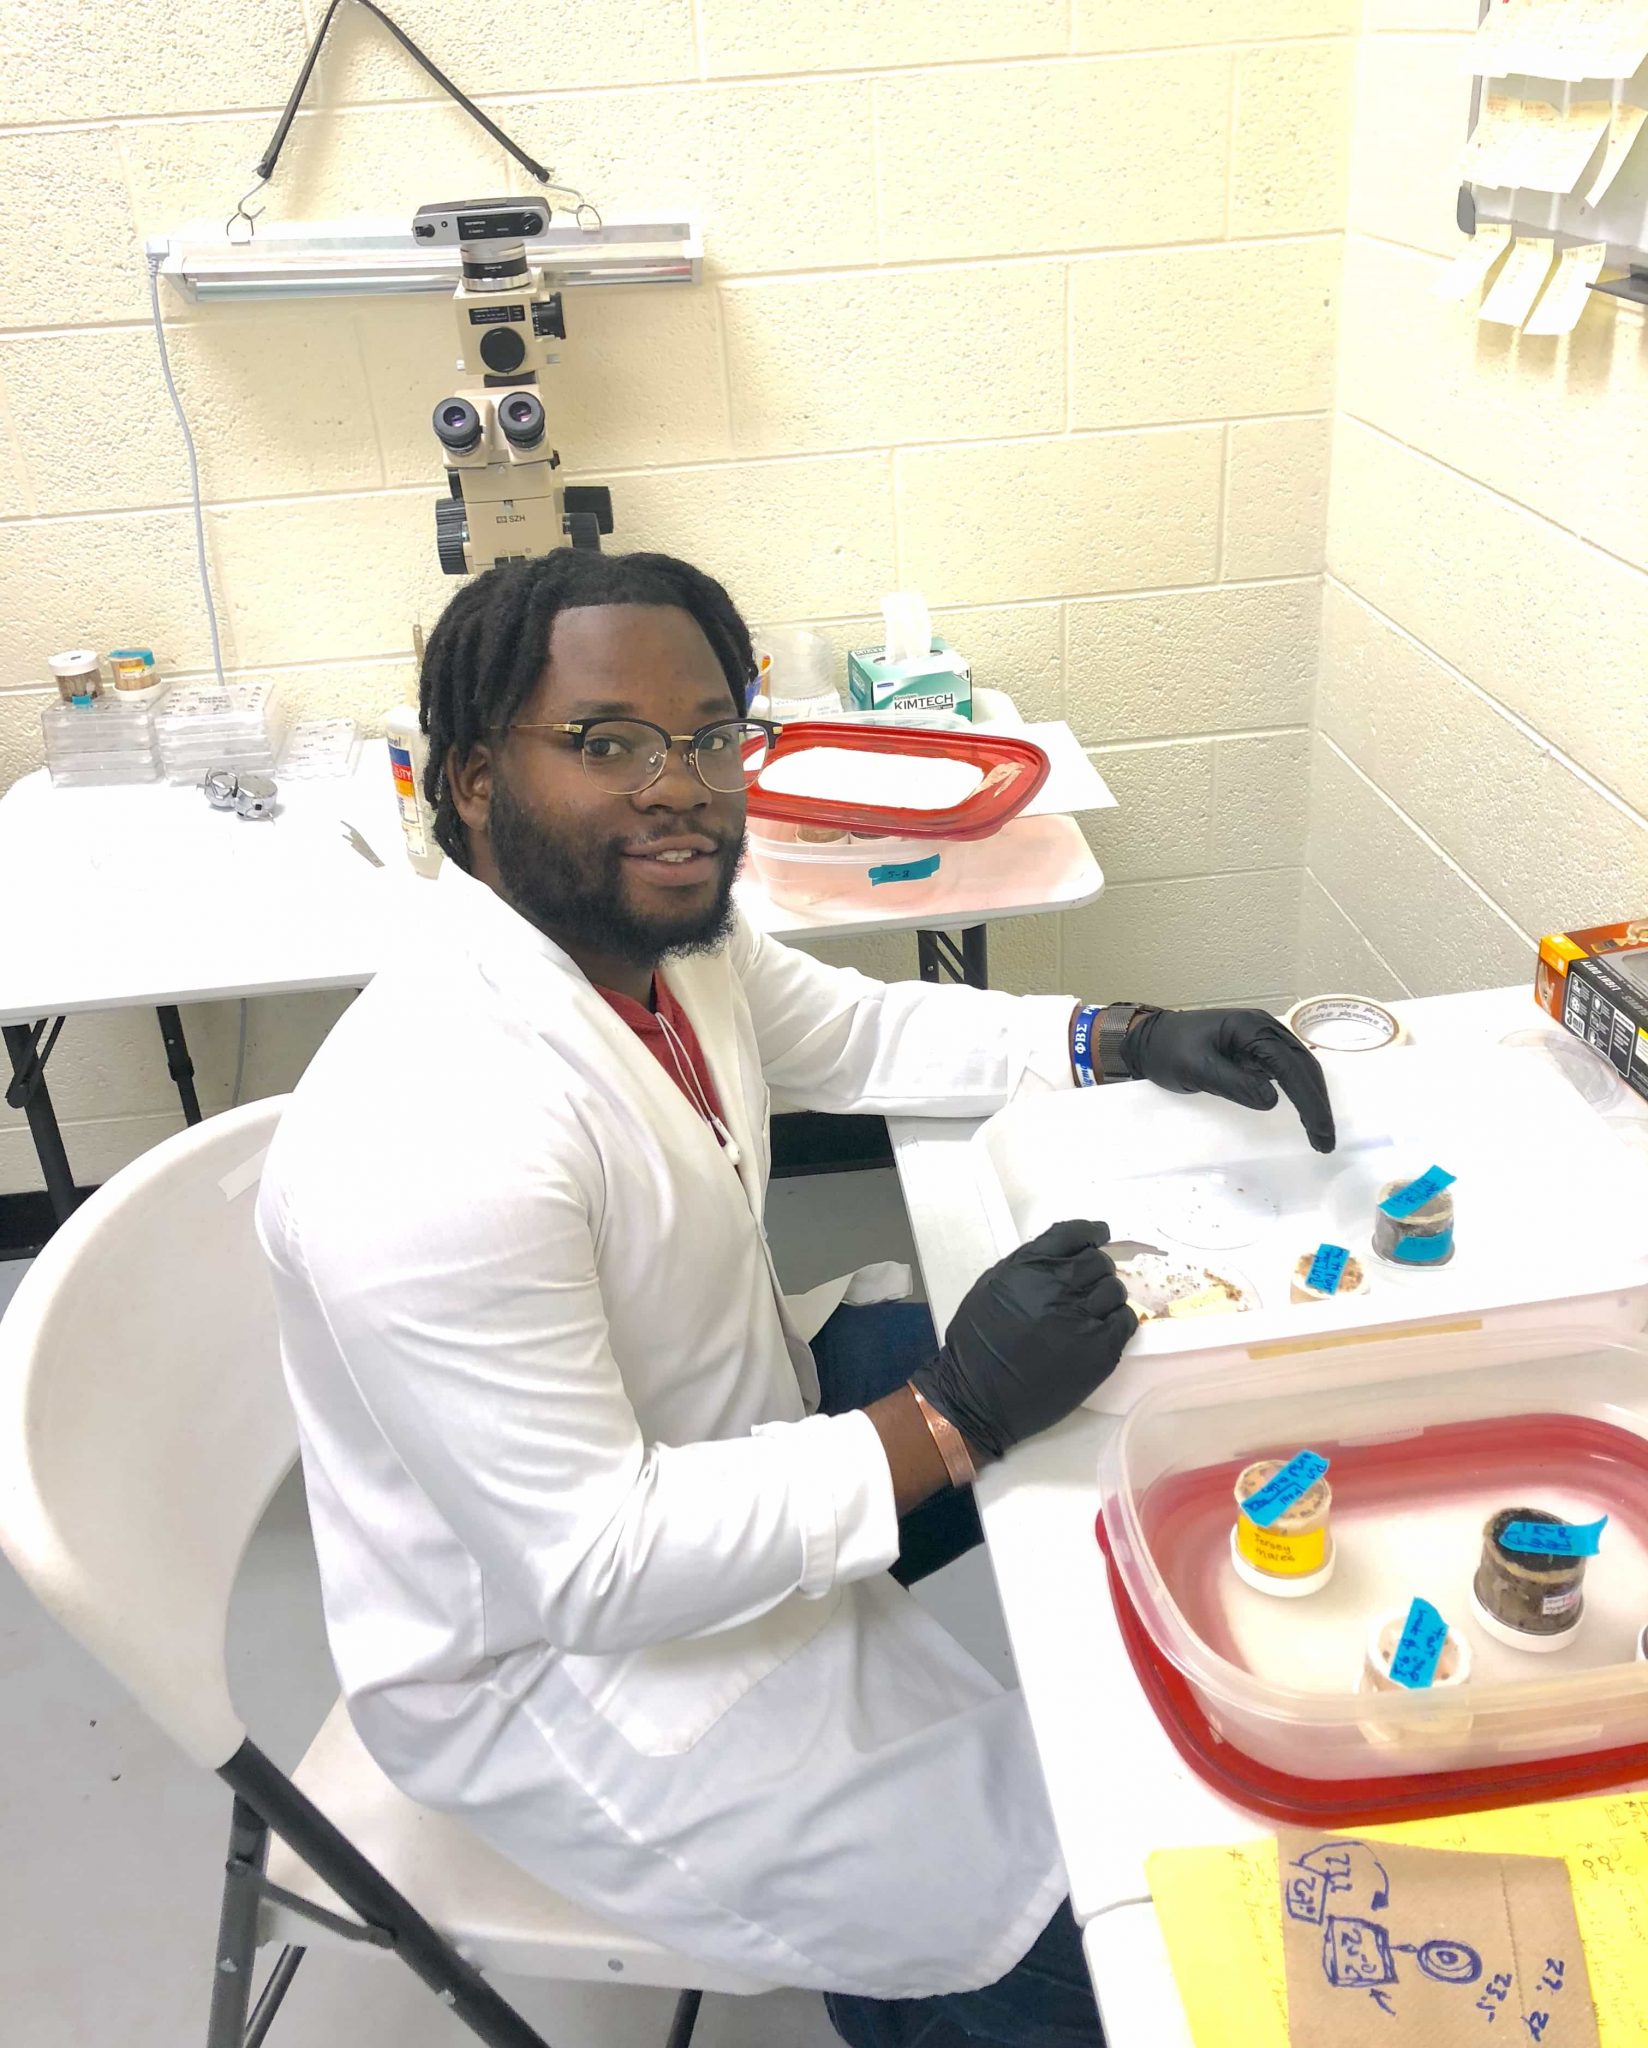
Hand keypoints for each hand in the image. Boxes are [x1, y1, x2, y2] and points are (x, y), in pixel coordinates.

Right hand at [910, 1221, 1137, 1462]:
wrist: (979, 1395)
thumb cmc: (976, 1343)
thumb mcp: (990, 1287)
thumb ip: (1025, 1266)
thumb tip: (1058, 1256)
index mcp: (1030, 1266)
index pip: (1074, 1233)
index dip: (1091, 1232)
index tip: (1099, 1235)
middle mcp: (1060, 1285)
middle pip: (1098, 1262)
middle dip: (1096, 1268)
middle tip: (1088, 1284)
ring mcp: (1083, 1317)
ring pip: (1115, 1290)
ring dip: (1107, 1295)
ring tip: (1093, 1309)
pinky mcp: (1101, 1349)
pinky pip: (1125, 1321)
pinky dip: (1118, 1320)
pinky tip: (1103, 1327)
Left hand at [1122, 1007, 1335, 1153]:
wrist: (1148, 1040)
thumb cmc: (1168, 1051)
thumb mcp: (1197, 1068)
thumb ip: (1235, 1083)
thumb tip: (1273, 1101)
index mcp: (1252, 1028)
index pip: (1291, 1066)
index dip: (1309, 1100)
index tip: (1320, 1131)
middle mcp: (1264, 1028)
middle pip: (1304, 1066)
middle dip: (1318, 1103)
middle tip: (1325, 1141)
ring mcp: (1262, 1037)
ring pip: (1299, 1068)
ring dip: (1312, 1098)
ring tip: (1319, 1133)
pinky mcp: (1256, 1050)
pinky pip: (1286, 1069)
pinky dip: (1299, 1091)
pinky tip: (1304, 1111)